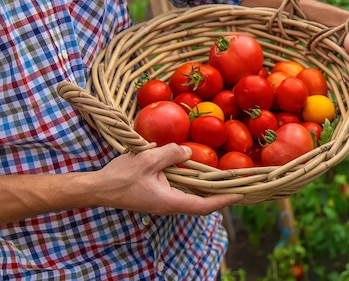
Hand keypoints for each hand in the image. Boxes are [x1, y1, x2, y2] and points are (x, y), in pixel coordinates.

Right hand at [92, 143, 242, 214]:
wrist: (98, 189)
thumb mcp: (148, 159)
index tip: (240, 194)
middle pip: (201, 204)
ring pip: (191, 198)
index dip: (224, 200)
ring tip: (224, 179)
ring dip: (207, 190)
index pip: (203, 206)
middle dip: (220, 196)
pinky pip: (181, 191)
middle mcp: (169, 205)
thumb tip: (189, 151)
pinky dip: (193, 184)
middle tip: (238, 185)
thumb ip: (171, 154)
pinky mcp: (157, 196)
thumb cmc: (121, 176)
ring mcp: (163, 202)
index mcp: (170, 201)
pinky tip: (197, 172)